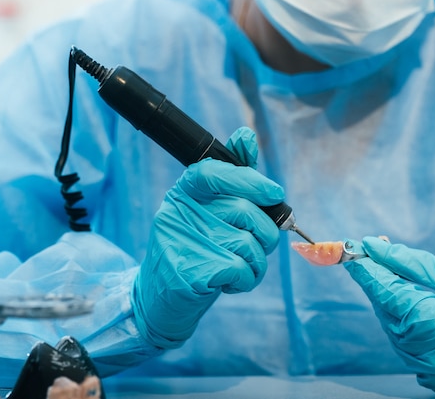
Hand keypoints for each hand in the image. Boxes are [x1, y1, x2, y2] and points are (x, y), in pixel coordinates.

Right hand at [132, 127, 281, 349]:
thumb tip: (246, 136)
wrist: (160, 298)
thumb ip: (230, 177)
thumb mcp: (207, 210)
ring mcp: (184, 242)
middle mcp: (180, 212)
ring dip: (256, 261)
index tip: (275, 194)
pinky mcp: (191, 272)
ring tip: (240, 266)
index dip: (251, 180)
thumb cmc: (193, 248)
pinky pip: (241, 269)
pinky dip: (246, 280)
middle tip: (259, 244)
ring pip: (248, 243)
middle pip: (244, 211)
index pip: (217, 172)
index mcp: (184, 192)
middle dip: (265, 232)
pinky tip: (229, 282)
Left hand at [345, 237, 434, 393]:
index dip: (364, 269)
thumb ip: (407, 261)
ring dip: (394, 307)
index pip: (382, 291)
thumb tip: (372, 246)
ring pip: (395, 331)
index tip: (349, 251)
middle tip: (378, 258)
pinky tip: (422, 313)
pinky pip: (410, 350)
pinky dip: (409, 330)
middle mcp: (424, 353)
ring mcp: (429, 372)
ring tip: (406, 285)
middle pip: (385, 311)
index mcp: (429, 323)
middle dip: (380, 284)